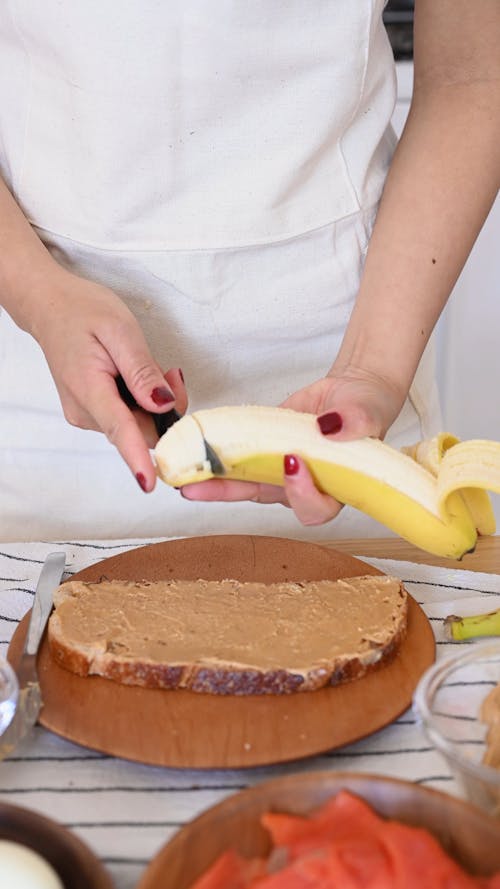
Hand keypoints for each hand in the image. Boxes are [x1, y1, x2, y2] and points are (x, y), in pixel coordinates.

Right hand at [29, 267, 187, 490]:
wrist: (50, 307)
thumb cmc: (83, 311)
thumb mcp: (120, 330)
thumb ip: (141, 370)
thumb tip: (163, 404)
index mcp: (89, 388)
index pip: (120, 430)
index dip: (137, 457)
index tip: (148, 483)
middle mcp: (85, 411)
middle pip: (141, 430)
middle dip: (165, 410)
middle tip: (170, 373)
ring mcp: (86, 415)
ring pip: (137, 425)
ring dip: (154, 403)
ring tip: (149, 366)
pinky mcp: (91, 413)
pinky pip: (128, 417)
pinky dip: (141, 402)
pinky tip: (137, 376)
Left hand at [180, 367, 404, 524]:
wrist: (349, 395)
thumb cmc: (365, 411)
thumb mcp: (366, 412)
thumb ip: (355, 422)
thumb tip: (331, 427)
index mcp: (334, 488)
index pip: (316, 507)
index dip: (302, 494)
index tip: (292, 463)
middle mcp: (303, 487)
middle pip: (265, 499)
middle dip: (228, 493)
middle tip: (196, 489)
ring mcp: (279, 473)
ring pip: (243, 483)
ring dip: (211, 482)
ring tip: (182, 479)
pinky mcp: (263, 454)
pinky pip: (237, 460)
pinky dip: (215, 457)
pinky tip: (192, 452)